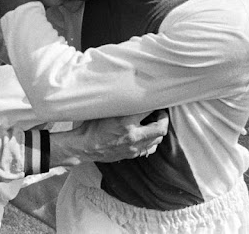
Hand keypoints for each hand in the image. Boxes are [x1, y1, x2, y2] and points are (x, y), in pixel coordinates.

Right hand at [51, 111, 167, 165]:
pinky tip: (147, 136)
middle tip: (160, 113)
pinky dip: (152, 141)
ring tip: (154, 123)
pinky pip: (150, 149)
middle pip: (160, 128)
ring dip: (158, 130)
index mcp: (125, 122)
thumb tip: (129, 93)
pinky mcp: (132, 154)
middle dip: (163, 118)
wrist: (84, 146)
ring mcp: (134, 147)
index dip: (154, 103)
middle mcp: (133, 135)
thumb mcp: (105, 111)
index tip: (154, 100)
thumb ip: (120, 105)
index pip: (148, 110)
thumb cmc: (91, 126)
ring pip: (157, 139)